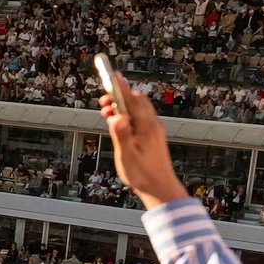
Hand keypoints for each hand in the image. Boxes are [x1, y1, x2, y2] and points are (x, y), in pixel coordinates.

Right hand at [98, 83, 187, 208]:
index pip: (132, 100)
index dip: (120, 87)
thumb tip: (116, 116)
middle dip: (119, 97)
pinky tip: (121, 124)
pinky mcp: (153, 137)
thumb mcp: (126, 154)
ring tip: (108, 113)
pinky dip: (128, 116)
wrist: (160, 188)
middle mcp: (152, 125)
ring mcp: (154, 131)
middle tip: (104, 102)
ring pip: (138, 110)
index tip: (112, 76)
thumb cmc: (143, 174)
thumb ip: (121, 133)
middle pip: (136, 102)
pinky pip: (140, 119)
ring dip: (123, 107)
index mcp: (146, 126)